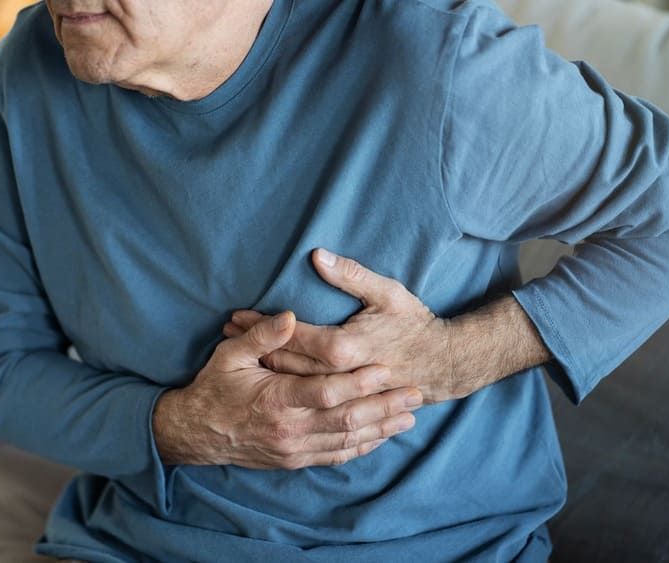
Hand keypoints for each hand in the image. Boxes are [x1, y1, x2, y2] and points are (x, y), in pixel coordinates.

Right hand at [153, 311, 423, 468]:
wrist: (196, 433)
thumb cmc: (213, 388)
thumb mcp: (230, 354)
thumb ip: (262, 335)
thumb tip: (291, 316)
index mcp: (276, 400)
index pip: (328, 392)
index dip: (360, 382)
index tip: (386, 369)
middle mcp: (290, 429)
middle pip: (347, 419)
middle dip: (384, 406)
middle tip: (414, 393)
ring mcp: (294, 449)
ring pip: (347, 440)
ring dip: (380, 429)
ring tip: (409, 416)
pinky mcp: (295, 460)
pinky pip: (335, 455)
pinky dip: (361, 447)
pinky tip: (380, 438)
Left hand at [224, 249, 474, 403]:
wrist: (443, 365)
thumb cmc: (414, 325)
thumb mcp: (387, 293)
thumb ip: (350, 275)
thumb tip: (317, 256)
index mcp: (343, 347)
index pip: (289, 335)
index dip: (259, 325)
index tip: (234, 316)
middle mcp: (337, 375)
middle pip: (283, 361)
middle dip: (252, 347)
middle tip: (224, 335)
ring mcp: (341, 395)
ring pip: (290, 383)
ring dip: (261, 367)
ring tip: (233, 354)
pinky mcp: (346, 406)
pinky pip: (306, 400)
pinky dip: (282, 387)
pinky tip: (264, 381)